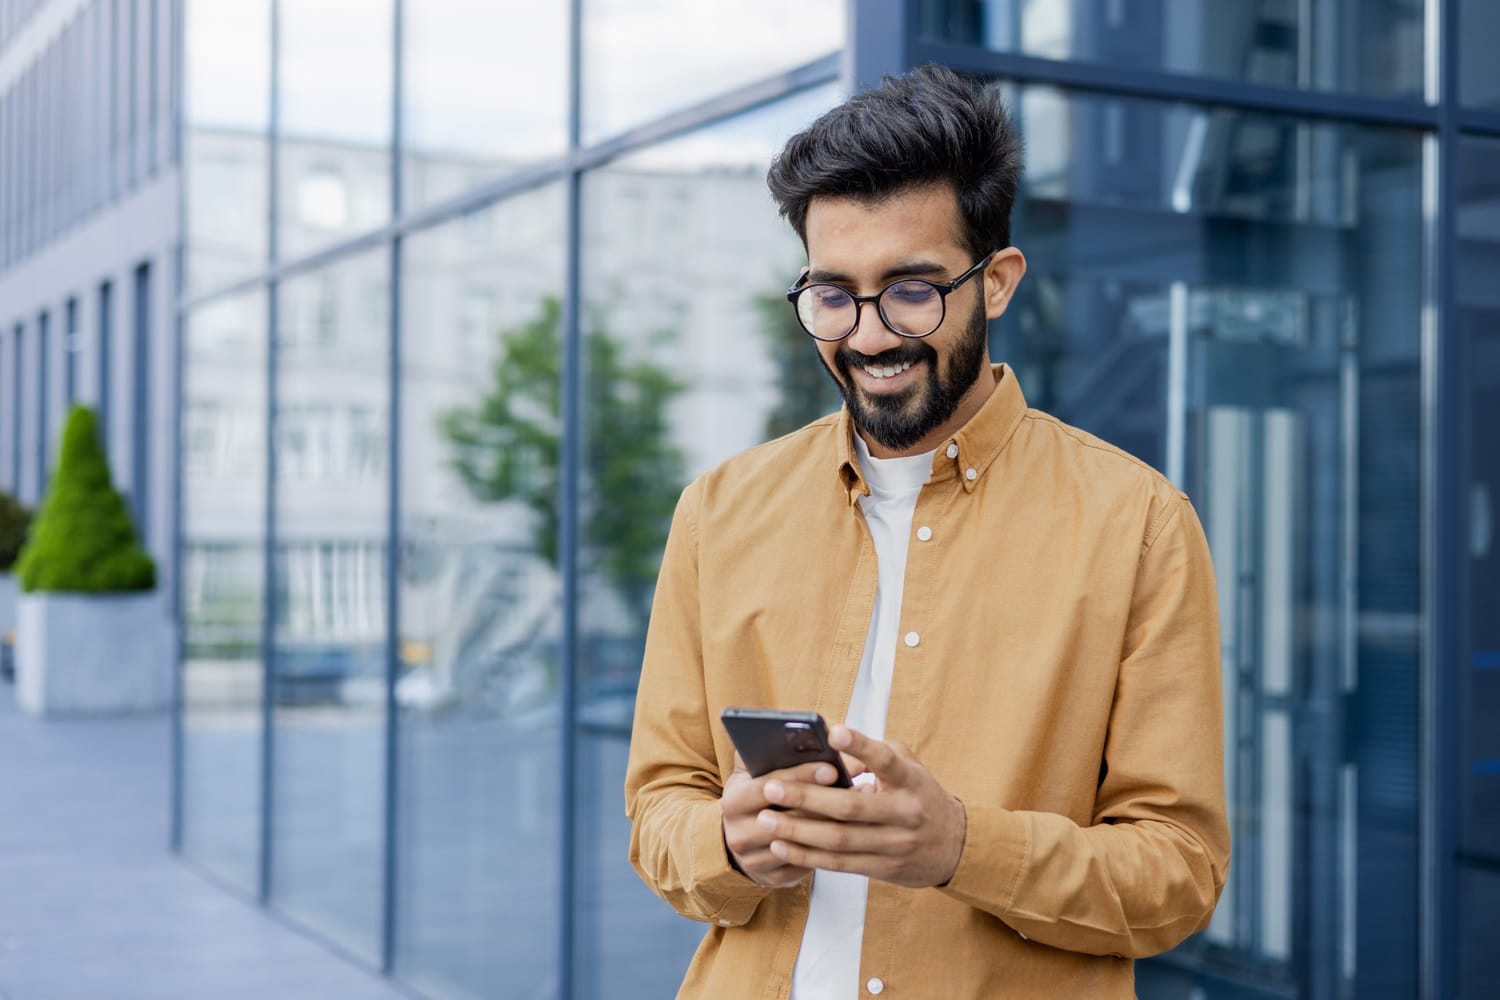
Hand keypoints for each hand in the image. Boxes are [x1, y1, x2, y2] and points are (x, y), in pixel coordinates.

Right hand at [721, 752, 857, 887]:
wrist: (740, 839)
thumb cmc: (753, 795)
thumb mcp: (751, 770)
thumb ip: (769, 750)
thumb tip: (811, 736)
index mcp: (733, 801)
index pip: (769, 786)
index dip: (802, 776)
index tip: (831, 768)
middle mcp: (739, 833)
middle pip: (788, 818)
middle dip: (825, 801)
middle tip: (860, 787)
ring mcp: (755, 860)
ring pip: (803, 843)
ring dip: (836, 824)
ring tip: (866, 805)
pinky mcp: (773, 878)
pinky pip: (807, 864)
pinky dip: (832, 846)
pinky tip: (855, 830)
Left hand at [757, 725, 966, 888]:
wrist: (954, 846)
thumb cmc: (918, 794)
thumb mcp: (908, 767)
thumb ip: (875, 754)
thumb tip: (829, 745)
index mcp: (910, 780)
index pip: (886, 760)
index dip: (861, 746)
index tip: (834, 733)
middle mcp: (904, 813)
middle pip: (849, 807)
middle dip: (806, 797)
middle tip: (771, 787)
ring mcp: (893, 844)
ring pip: (839, 839)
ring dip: (798, 830)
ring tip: (766, 818)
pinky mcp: (882, 869)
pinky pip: (838, 863)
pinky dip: (807, 855)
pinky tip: (781, 845)